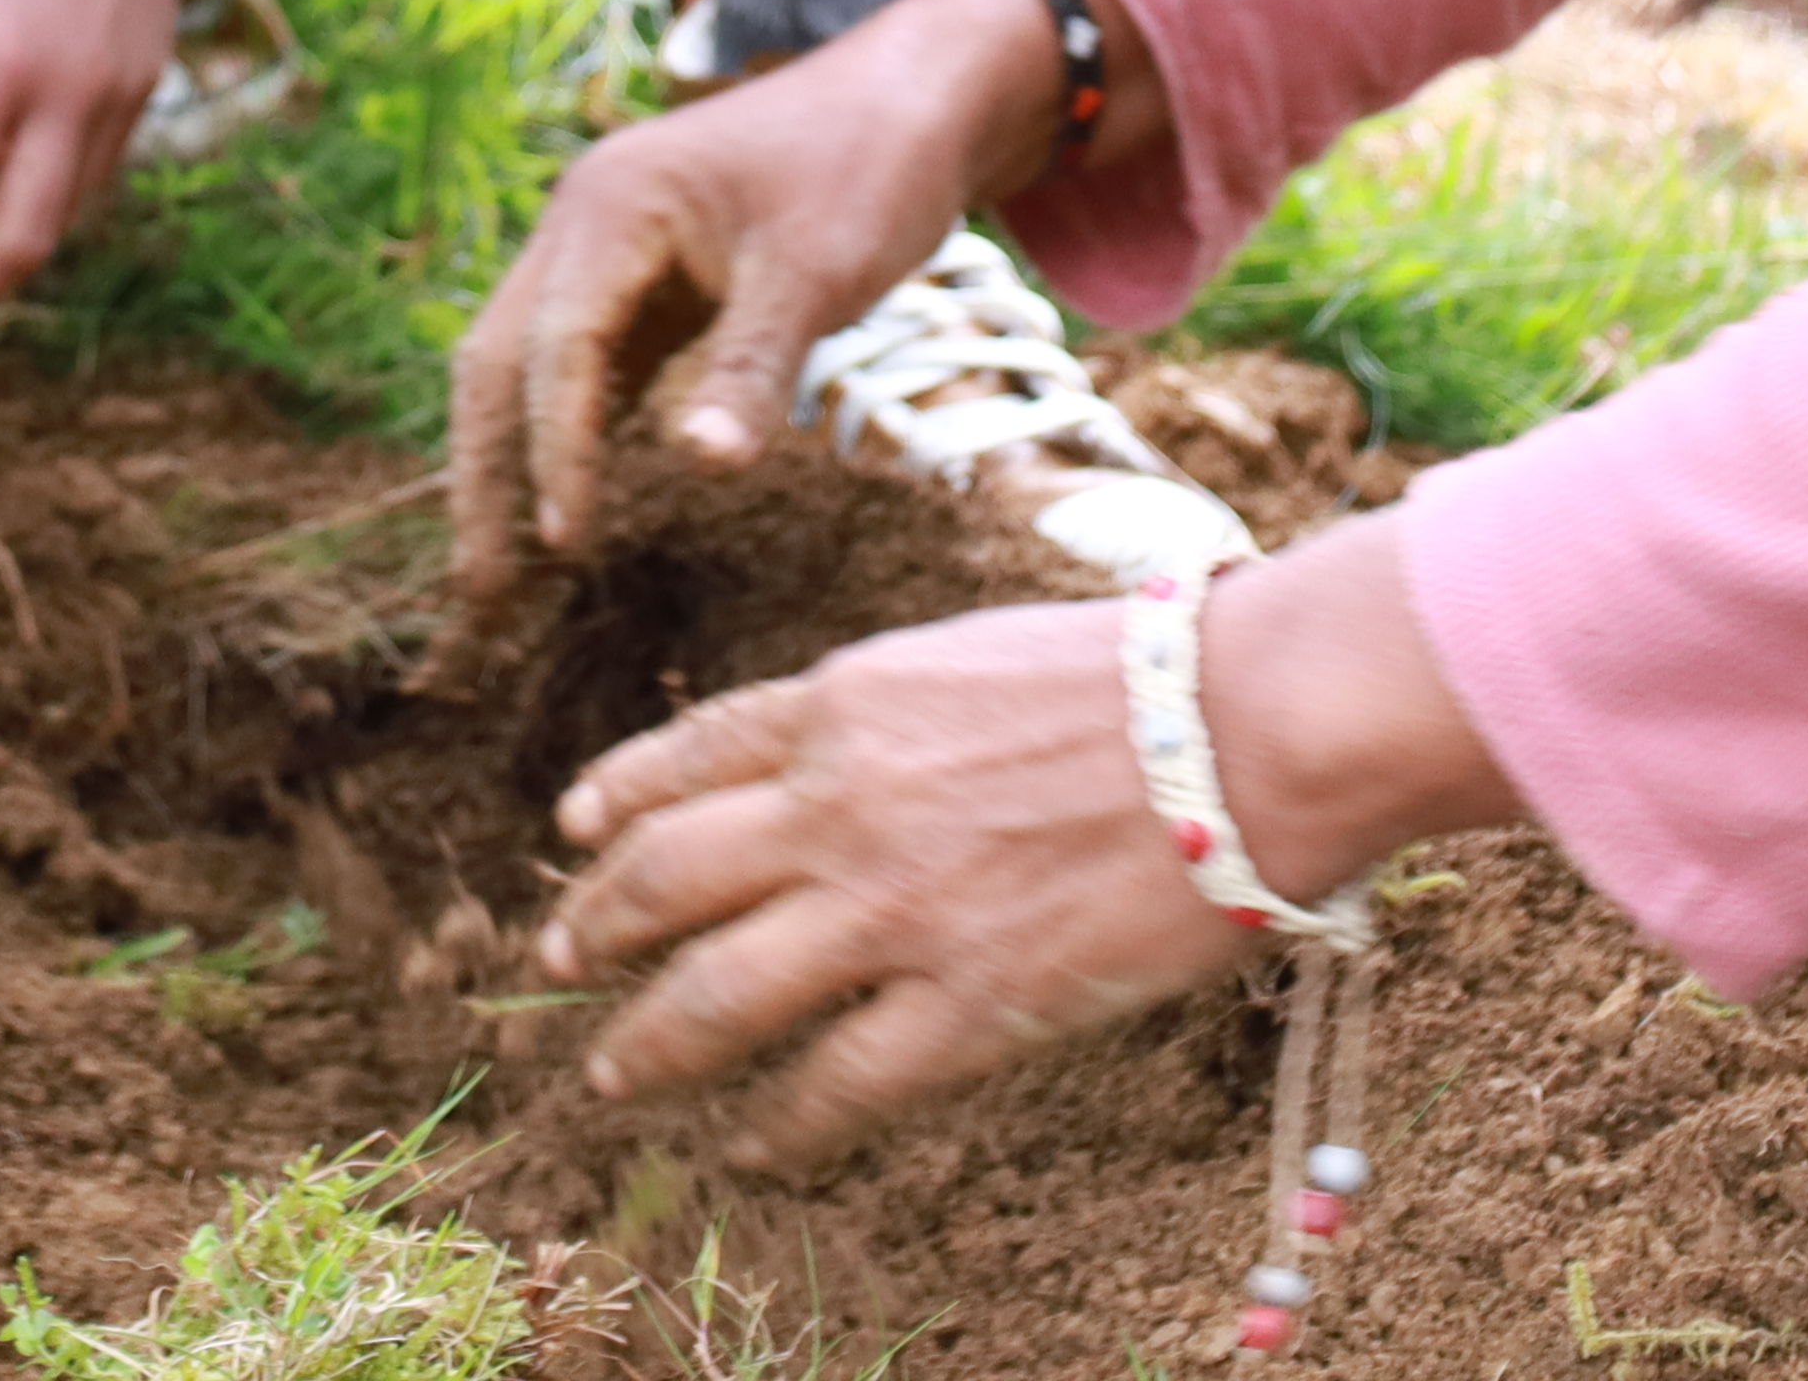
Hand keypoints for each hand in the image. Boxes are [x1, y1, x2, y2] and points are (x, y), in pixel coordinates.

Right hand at [449, 0, 1142, 596]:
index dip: (553, 450)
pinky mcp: (647, 274)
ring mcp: (609, 247)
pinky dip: (570, 431)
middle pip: (501, 358)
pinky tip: (572, 505)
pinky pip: (585, 363)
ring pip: (530, 364)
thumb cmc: (873, 164)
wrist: (919, 93)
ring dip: (516, 459)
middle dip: (487, 472)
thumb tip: (702, 464)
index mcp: (611, 206)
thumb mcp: (822, 269)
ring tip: (505, 574)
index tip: (564, 544)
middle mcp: (585, 221)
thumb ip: (755, 367)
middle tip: (480, 592)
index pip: (555, 349)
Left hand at [534, 599, 1239, 1166]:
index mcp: (845, 702)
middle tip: (561, 953)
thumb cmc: (1144, 677)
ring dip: (647, 1044)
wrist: (1246, 724)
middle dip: (597, 921)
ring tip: (612, 1075)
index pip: (689, 753)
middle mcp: (838, 802)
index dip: (617, 796)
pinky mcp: (965, 1003)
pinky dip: (780, 1129)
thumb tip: (847, 757)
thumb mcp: (972, 656)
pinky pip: (835, 1087)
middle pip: (666, 875)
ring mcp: (892, 910)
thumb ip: (891, 713)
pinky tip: (756, 1150)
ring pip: (712, 995)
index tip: (572, 827)